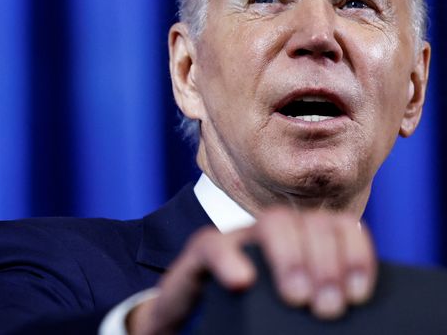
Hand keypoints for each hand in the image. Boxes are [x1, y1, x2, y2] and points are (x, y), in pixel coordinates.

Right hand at [127, 207, 376, 334]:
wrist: (188, 328)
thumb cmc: (247, 324)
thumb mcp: (292, 318)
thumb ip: (317, 308)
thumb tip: (346, 316)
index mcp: (304, 249)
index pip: (340, 226)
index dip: (356, 253)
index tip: (357, 295)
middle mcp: (273, 239)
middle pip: (310, 222)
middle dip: (327, 263)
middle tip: (327, 308)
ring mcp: (238, 244)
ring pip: (273, 222)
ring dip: (291, 255)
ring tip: (296, 297)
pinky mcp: (199, 259)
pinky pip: (212, 244)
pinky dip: (229, 259)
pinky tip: (242, 281)